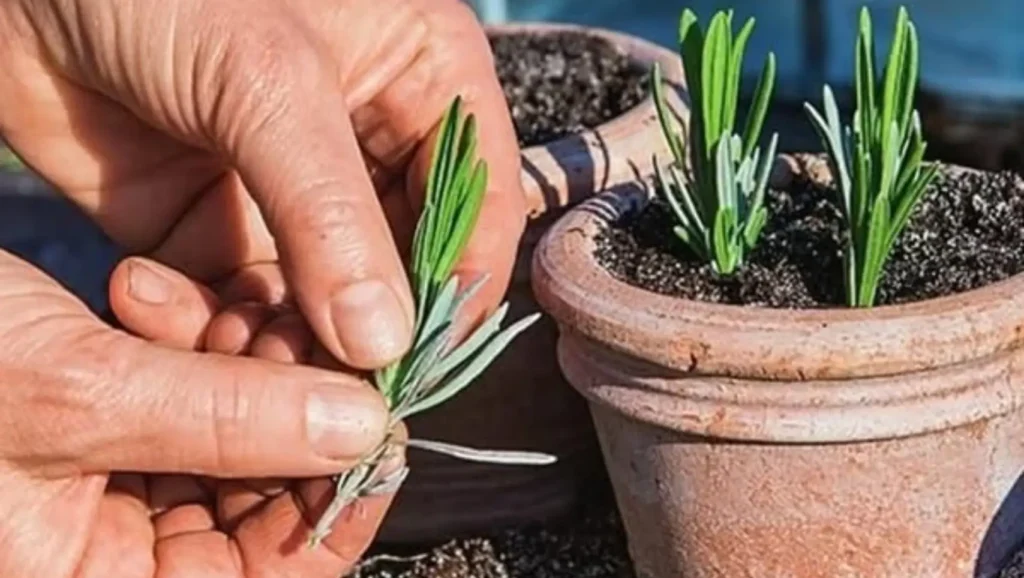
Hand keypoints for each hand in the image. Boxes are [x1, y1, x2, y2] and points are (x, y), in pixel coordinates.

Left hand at [0, 0, 525, 371]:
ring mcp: (295, 198)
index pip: (476, 208)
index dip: (457, 287)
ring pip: (325, 304)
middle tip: (326, 379)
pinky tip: (181, 315)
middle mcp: (371, 148)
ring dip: (291, 341)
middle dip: (365, 327)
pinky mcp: (221, 233)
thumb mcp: (267, 83)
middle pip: (404, 269)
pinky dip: (224, 332)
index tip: (415, 358)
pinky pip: (246, 307)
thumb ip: (331, 214)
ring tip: (243, 347)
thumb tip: (385, 343)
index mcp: (424, 83)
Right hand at [0, 250, 399, 577]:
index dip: (336, 506)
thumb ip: (227, 422)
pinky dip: (188, 336)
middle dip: (285, 407)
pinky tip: (140, 291)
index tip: (376, 423)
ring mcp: (111, 479)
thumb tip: (362, 432)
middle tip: (285, 335)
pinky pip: (190, 386)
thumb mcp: (73, 397)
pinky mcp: (106, 415)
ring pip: (236, 430)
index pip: (268, 577)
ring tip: (197, 303)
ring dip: (237, 358)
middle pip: (261, 497)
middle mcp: (110, 548)